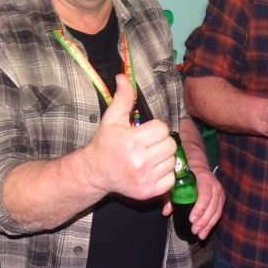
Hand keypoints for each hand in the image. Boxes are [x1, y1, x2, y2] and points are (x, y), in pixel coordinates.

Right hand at [86, 74, 176, 200]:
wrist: (95, 172)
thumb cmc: (105, 143)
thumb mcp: (112, 119)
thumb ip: (122, 98)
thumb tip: (124, 76)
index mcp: (132, 141)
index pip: (162, 129)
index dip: (155, 129)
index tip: (143, 132)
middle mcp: (140, 161)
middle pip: (170, 144)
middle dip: (161, 142)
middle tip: (148, 145)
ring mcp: (145, 178)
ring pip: (173, 161)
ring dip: (164, 158)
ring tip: (149, 157)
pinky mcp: (149, 192)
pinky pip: (171, 178)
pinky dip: (165, 174)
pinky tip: (151, 170)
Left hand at [162, 165, 224, 239]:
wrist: (198, 164)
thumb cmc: (186, 173)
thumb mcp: (177, 181)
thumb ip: (171, 196)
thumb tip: (166, 212)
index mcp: (204, 179)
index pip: (205, 195)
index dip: (199, 208)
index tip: (192, 219)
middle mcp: (215, 186)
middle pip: (212, 206)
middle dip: (204, 220)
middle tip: (194, 230)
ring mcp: (219, 193)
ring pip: (217, 211)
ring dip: (208, 225)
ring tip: (200, 235)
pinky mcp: (221, 199)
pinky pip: (219, 212)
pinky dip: (212, 223)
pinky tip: (205, 232)